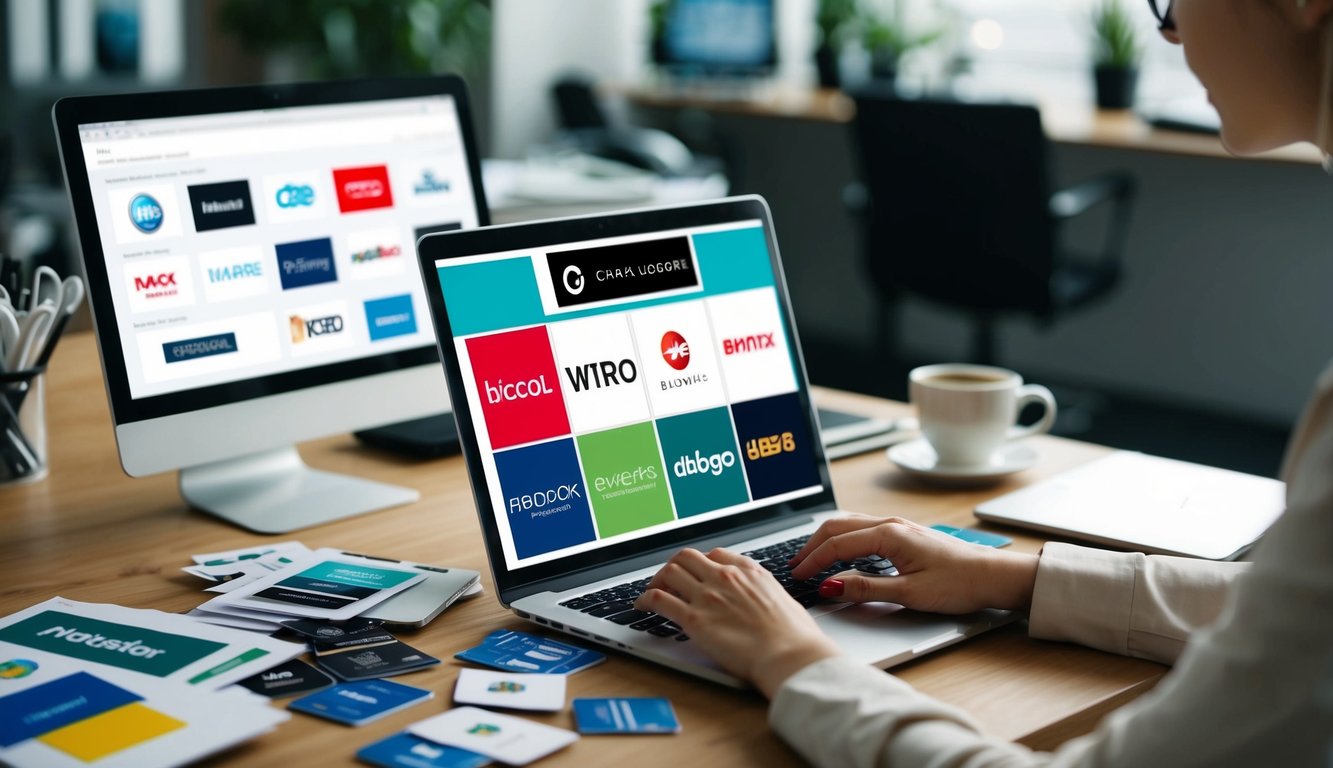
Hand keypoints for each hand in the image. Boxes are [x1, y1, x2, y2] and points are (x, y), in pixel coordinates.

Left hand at [634, 547, 839, 697]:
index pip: (715, 555)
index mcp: (748, 571)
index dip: (701, 563)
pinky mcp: (694, 619)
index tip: (696, 573)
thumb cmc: (795, 636)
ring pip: (669, 571)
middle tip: (668, 580)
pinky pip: (659, 598)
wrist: (791, 654)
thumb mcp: (783, 600)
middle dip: (674, 566)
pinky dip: (645, 598)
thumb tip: (760, 601)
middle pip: (687, 557)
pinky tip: (642, 605)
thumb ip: (764, 594)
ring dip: (657, 579)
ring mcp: (707, 596)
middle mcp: (725, 577)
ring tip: (652, 592)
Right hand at [789, 515, 1038, 613]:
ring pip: (849, 523)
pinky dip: (843, 538)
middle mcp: (890, 524)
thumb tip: (831, 586)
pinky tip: (840, 552)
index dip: (813, 561)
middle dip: (812, 545)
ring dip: (826, 539)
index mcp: (889, 535)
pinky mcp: (903, 533)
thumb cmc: (959, 583)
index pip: (837, 544)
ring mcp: (897, 526)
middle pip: (837, 526)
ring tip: (810, 558)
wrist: (992, 575)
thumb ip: (866, 588)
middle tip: (794, 565)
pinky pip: (863, 528)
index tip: (798, 576)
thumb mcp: (909, 593)